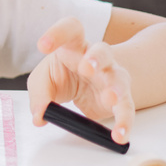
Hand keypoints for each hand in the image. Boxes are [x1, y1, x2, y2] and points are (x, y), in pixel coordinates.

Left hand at [28, 16, 132, 144]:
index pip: (70, 29)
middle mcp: (96, 58)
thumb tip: (40, 116)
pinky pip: (126, 109)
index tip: (42, 45)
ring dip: (115, 88)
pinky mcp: (120, 98)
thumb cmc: (63, 75)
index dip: (57, 33)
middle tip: (86, 67)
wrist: (89, 85)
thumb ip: (39, 95)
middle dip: (95, 58)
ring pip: (119, 78)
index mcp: (74, 45)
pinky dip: (124, 123)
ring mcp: (111, 76)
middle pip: (102, 50)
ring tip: (110, 98)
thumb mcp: (43, 80)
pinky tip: (120, 135)